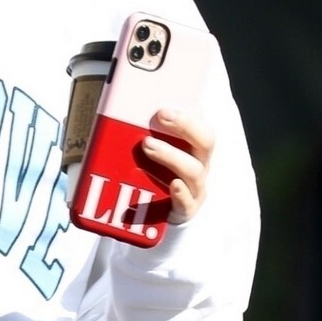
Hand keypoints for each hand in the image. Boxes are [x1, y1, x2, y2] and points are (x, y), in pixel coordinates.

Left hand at [143, 107, 215, 224]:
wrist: (157, 215)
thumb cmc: (153, 175)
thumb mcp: (150, 152)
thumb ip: (142, 133)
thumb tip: (116, 109)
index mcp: (194, 147)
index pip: (200, 124)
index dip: (189, 114)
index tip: (166, 106)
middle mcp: (199, 164)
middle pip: (205, 141)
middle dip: (186, 126)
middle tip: (161, 115)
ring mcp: (195, 188)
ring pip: (193, 170)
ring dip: (171, 155)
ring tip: (147, 145)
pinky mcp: (186, 210)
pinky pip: (187, 202)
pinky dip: (181, 193)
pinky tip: (173, 185)